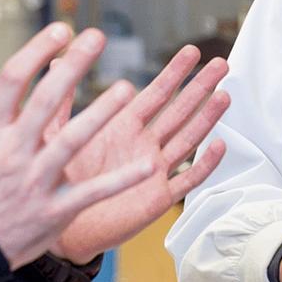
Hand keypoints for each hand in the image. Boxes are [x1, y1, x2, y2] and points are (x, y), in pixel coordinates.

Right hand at [0, 24, 157, 268]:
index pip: (11, 82)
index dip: (36, 52)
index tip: (61, 29)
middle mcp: (12, 152)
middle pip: (42, 103)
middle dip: (70, 68)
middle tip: (97, 37)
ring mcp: (35, 182)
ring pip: (70, 142)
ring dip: (99, 114)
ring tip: (127, 88)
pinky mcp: (55, 209)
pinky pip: (93, 192)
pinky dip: (122, 181)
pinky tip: (150, 165)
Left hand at [47, 44, 229, 263]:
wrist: (62, 229)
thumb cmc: (59, 182)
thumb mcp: (56, 135)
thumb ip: (61, 101)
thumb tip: (57, 62)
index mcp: (123, 127)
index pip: (155, 93)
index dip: (174, 72)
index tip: (192, 52)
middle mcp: (143, 145)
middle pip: (179, 110)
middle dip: (200, 87)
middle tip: (220, 65)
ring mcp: (154, 170)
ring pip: (188, 139)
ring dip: (207, 118)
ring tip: (225, 96)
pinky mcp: (159, 197)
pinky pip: (187, 178)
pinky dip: (204, 164)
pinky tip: (218, 146)